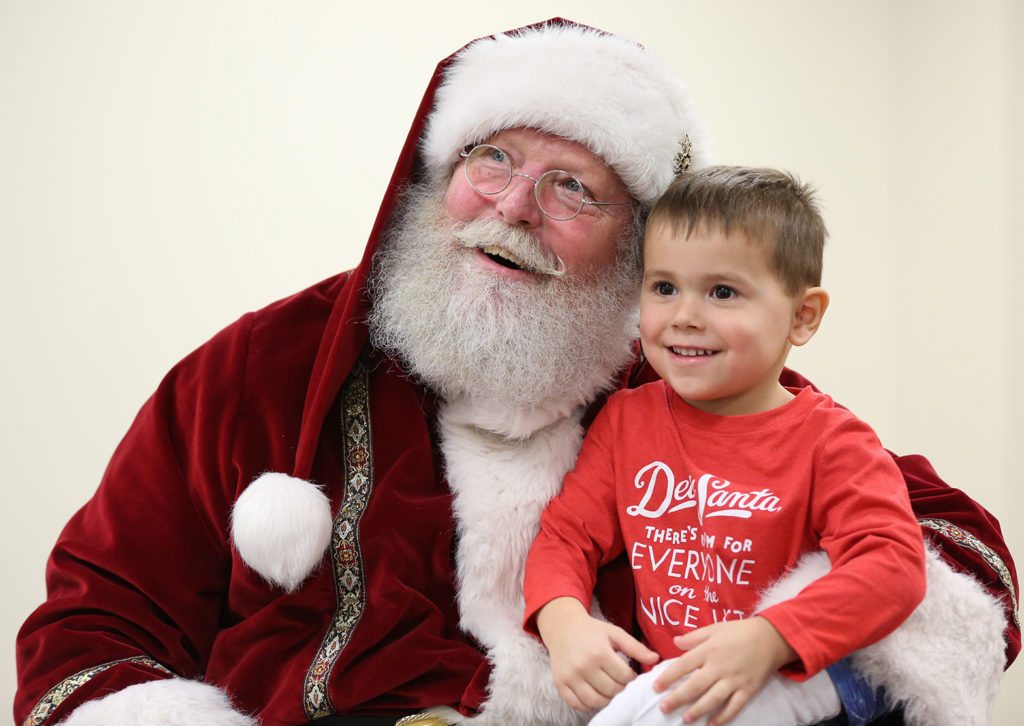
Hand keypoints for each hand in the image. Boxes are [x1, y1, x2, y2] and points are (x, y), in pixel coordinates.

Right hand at [537, 597, 659, 710]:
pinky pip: (577, 704)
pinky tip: (594, 694)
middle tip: (619, 680)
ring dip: (607, 699)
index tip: (628, 672)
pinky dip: (589, 704)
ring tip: (609, 688)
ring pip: (596, 701)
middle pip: (611, 690)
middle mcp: (583, 666)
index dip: (630, 677)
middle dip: (620, 688)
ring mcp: (570, 677)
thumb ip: (635, 647)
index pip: (624, 677)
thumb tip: (656, 659)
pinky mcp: (560, 684)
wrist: (563, 628)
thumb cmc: (592, 631)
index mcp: (599, 652)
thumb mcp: (614, 633)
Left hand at [653, 616, 795, 724]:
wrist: (770, 638)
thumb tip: (675, 642)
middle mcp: (720, 666)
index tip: (656, 687)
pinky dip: (723, 717)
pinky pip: (734, 707)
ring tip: (685, 719)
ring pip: (713, 699)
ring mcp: (734, 680)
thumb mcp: (714, 629)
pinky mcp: (748, 690)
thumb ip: (693, 637)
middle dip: (677, 698)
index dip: (668, 677)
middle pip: (695, 686)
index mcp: (709, 650)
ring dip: (697, 710)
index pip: (683, 666)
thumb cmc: (739, 632)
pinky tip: (711, 724)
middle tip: (663, 708)